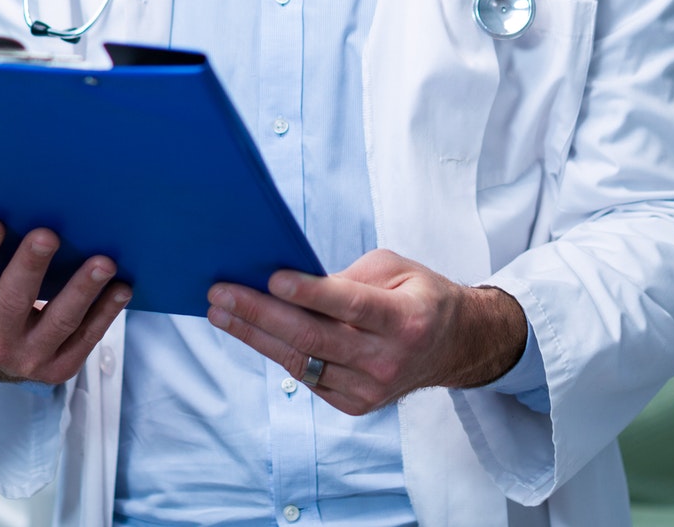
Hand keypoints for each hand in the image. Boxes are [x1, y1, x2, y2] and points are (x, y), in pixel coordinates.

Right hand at [0, 218, 131, 385]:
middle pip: (14, 301)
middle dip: (31, 266)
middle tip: (48, 235)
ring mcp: (28, 358)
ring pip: (60, 320)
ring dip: (84, 289)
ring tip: (104, 262)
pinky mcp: (59, 368)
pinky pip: (87, 337)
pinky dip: (106, 311)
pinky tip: (121, 287)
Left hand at [206, 249, 528, 416]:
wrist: (452, 346)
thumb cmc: (418, 296)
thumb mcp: (396, 269)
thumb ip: (348, 277)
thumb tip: (291, 283)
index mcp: (404, 319)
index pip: (351, 306)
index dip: (311, 293)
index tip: (273, 277)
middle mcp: (388, 359)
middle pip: (315, 338)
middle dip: (261, 314)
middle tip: (222, 292)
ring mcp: (370, 388)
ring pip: (301, 361)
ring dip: (254, 335)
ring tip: (220, 311)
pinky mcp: (355, 405)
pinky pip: (306, 376)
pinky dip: (276, 352)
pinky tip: (250, 331)